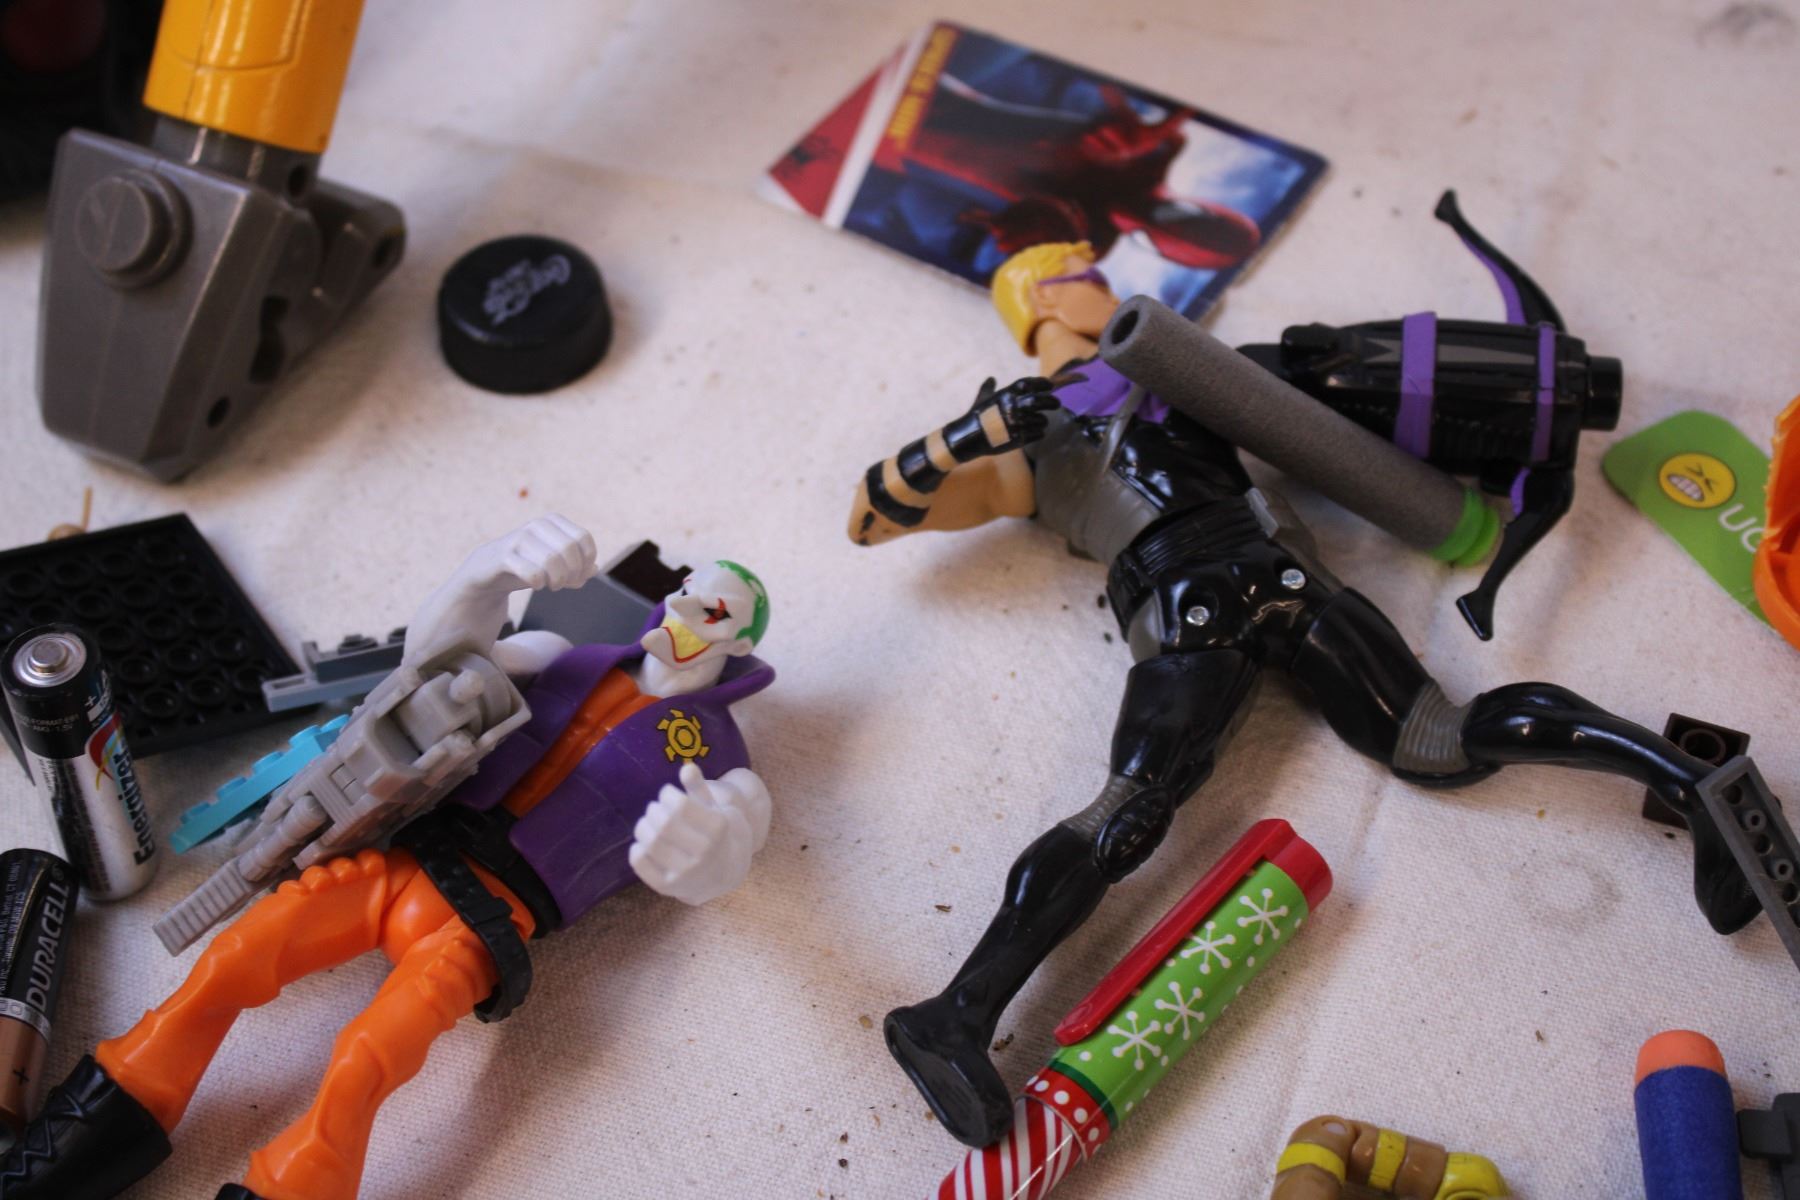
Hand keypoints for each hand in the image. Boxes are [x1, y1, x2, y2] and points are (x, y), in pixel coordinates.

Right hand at [466, 514, 596, 594]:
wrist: (487, 571)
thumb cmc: (527, 565)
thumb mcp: (555, 565)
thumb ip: (577, 568)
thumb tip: (594, 569)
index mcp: (552, 521)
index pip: (583, 538)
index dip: (587, 561)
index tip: (579, 576)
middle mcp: (536, 525)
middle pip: (570, 550)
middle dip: (572, 573)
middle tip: (563, 583)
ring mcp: (519, 539)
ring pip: (552, 561)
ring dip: (557, 580)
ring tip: (552, 585)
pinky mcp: (504, 556)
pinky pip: (533, 572)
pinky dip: (540, 583)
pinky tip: (536, 584)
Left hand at [630, 765, 770, 905]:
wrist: (721, 873)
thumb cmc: (713, 832)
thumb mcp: (712, 808)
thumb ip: (699, 788)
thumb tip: (687, 768)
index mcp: (718, 830)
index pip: (681, 805)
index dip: (667, 794)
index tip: (666, 793)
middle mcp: (704, 854)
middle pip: (665, 824)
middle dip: (654, 809)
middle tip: (654, 808)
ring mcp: (686, 873)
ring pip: (650, 843)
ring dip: (643, 826)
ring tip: (647, 822)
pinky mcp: (667, 887)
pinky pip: (640, 863)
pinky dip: (636, 849)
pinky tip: (643, 842)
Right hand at [967, 376, 1060, 452]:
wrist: (969, 438)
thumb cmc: (976, 416)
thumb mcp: (982, 398)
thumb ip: (989, 387)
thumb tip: (991, 378)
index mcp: (1006, 394)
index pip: (1029, 384)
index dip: (1042, 384)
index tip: (1050, 386)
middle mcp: (1013, 407)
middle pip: (1040, 401)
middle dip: (1051, 402)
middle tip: (1056, 403)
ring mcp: (1017, 424)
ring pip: (1042, 420)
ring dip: (1043, 420)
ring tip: (1041, 420)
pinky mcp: (1019, 439)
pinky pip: (1039, 434)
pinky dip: (1040, 432)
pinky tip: (1036, 431)